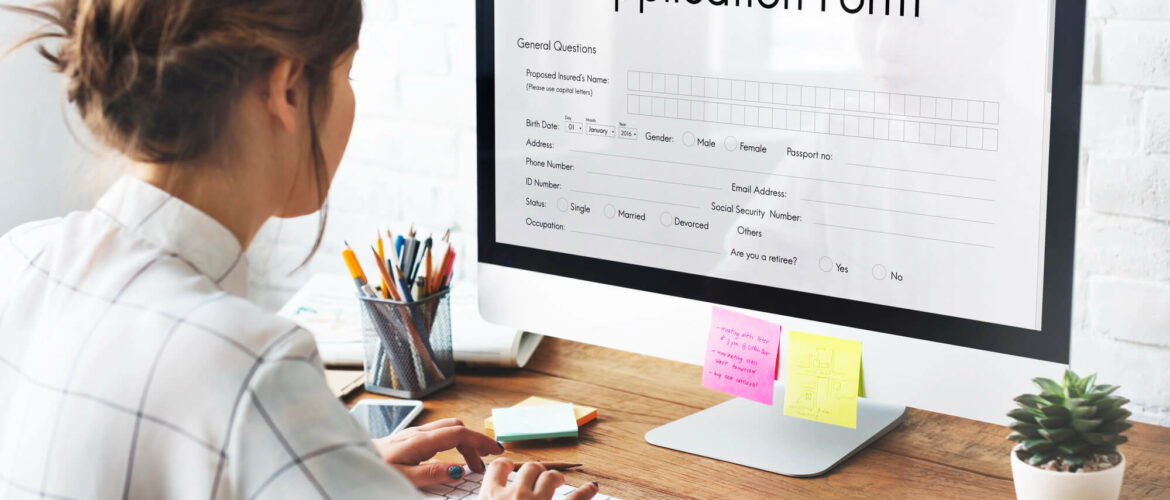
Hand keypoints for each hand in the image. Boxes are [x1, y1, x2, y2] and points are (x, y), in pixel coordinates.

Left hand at [373, 418, 504, 486]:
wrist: (352, 461)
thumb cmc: (375, 469)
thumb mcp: (404, 477)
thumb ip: (432, 473)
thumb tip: (459, 470)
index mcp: (420, 441)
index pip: (459, 433)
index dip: (480, 440)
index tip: (495, 451)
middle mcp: (419, 433)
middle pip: (457, 428)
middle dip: (475, 442)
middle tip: (483, 463)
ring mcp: (413, 433)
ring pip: (447, 429)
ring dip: (464, 442)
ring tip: (471, 464)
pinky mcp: (409, 438)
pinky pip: (438, 434)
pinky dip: (452, 442)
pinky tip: (450, 458)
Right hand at [479, 459, 598, 499]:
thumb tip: (490, 497)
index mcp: (490, 498)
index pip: (496, 468)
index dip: (504, 465)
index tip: (508, 466)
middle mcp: (515, 496)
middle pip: (529, 468)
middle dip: (536, 470)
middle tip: (538, 479)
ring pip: (551, 476)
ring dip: (555, 477)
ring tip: (558, 482)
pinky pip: (576, 499)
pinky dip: (586, 492)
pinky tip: (592, 487)